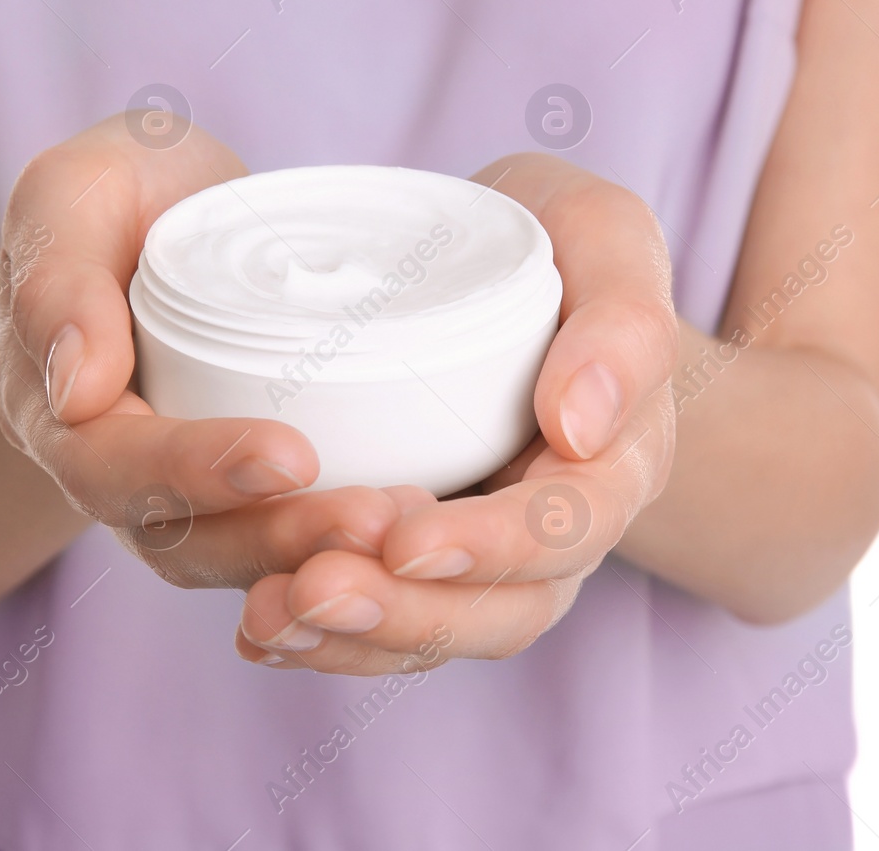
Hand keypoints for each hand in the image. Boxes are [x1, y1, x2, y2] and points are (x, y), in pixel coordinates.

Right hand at [0, 114, 407, 588]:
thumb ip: (59, 269)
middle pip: (186, 539)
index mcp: (59, 412)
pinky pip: (286, 548)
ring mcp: (184, 498)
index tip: (292, 455)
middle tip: (376, 519)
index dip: (197, 470)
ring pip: (243, 559)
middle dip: (282, 537)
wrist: (151, 226)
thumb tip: (75, 388)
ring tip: (411, 528)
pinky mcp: (249, 497)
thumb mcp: (74, 193)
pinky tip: (427, 534)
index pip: (113, 465)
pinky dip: (345, 552)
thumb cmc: (115, 196)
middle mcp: (116, 478)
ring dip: (321, 556)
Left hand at [235, 153, 677, 672]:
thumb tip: (579, 428)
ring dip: (351, 639)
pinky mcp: (417, 559)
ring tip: (267, 617)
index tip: (406, 538)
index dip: (492, 546)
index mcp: (615, 463)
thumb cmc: (560, 244)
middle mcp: (556, 533)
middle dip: (406, 614)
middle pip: (502, 613)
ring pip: (434, 633)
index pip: (568, 528)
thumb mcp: (604, 239)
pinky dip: (321, 639)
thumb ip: (621, 323)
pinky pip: (382, 625)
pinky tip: (256, 632)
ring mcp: (484, 556)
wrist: (506, 264)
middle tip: (313, 587)